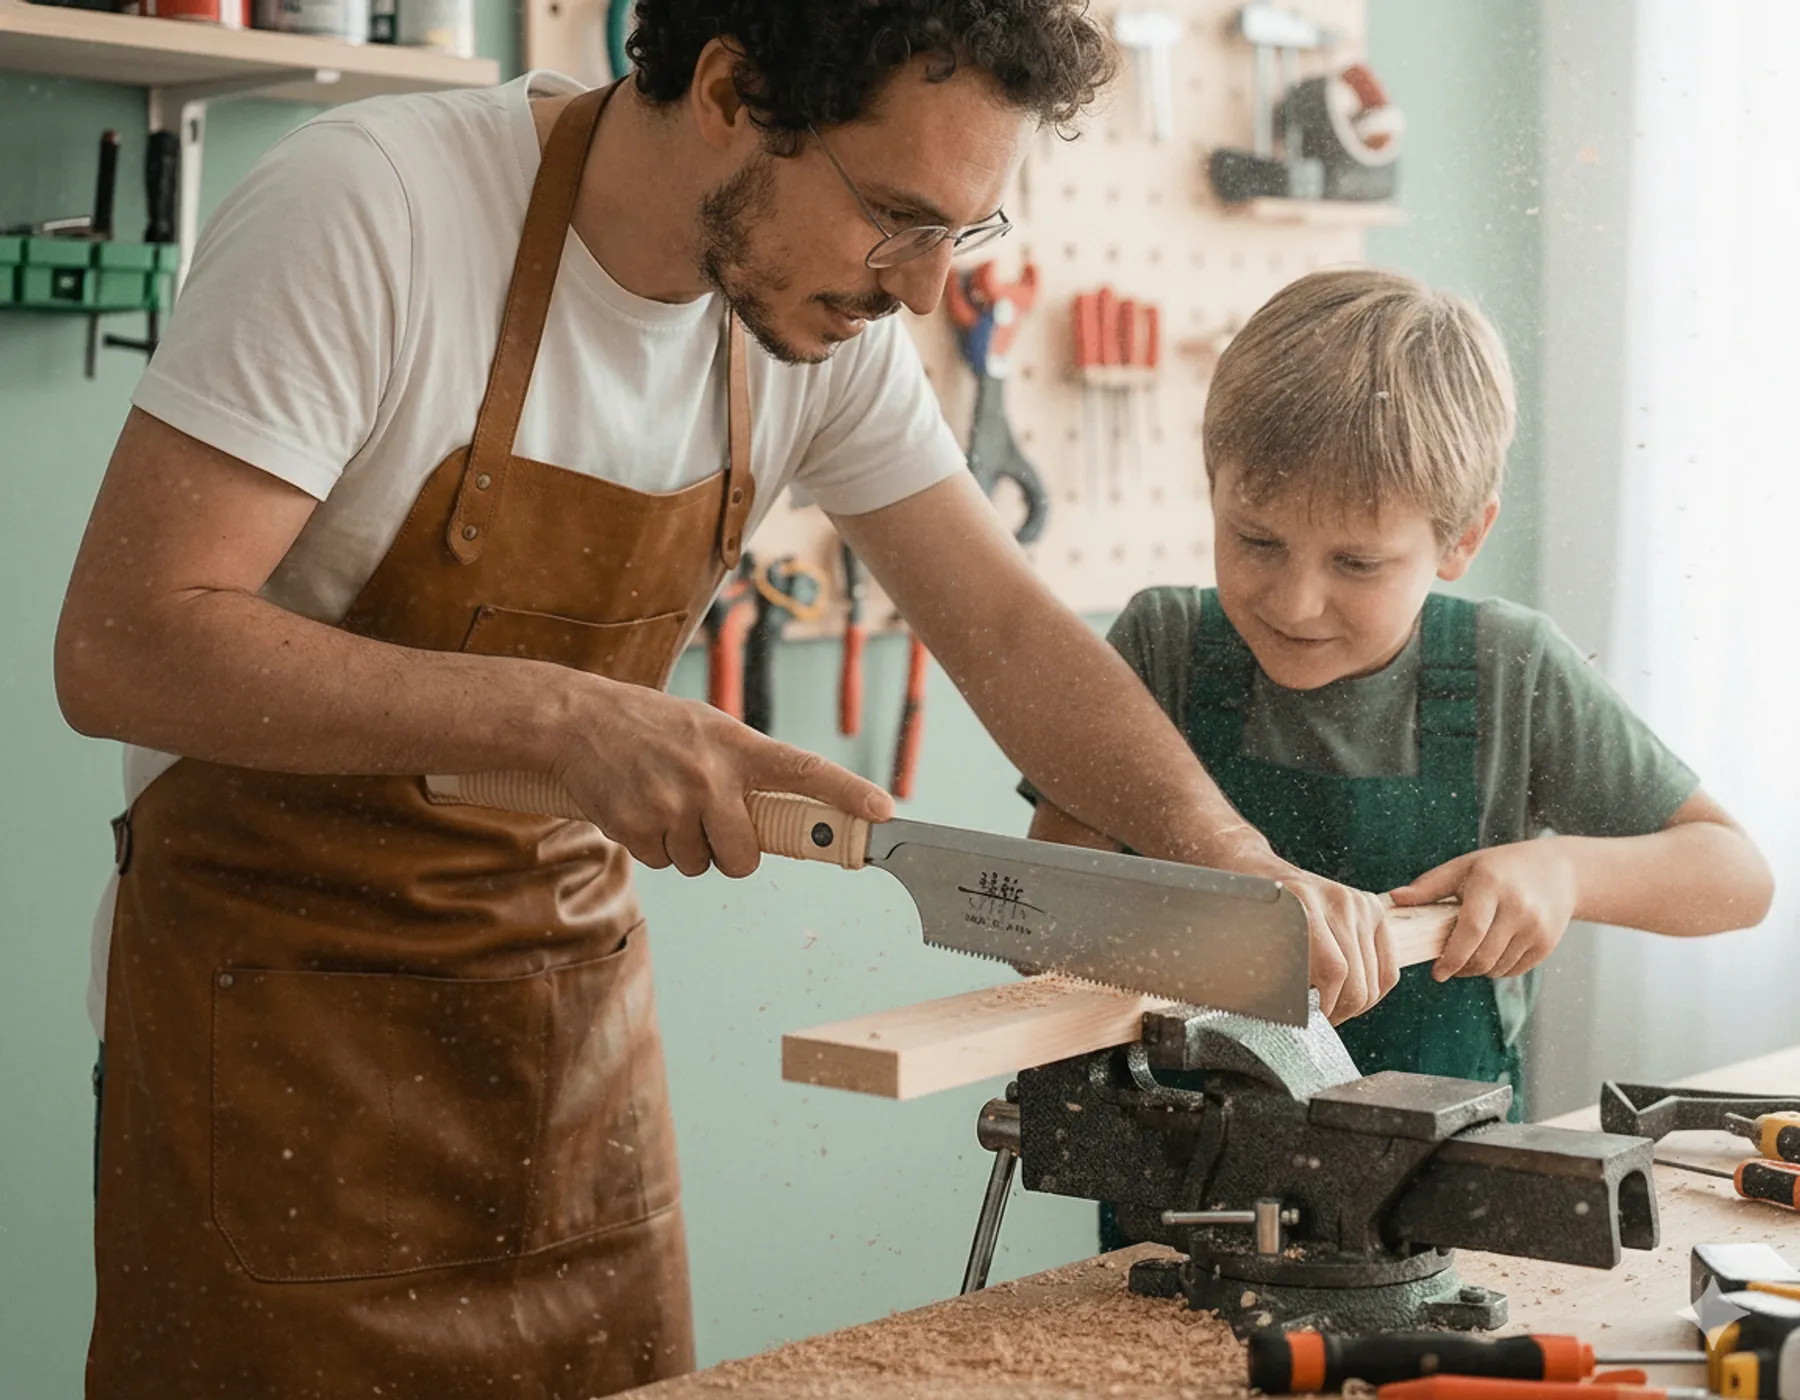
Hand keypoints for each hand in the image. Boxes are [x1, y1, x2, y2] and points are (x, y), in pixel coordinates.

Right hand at [544, 674, 892, 878]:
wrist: (578, 721)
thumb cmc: (653, 727)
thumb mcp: (708, 731)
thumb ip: (746, 770)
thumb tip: (788, 820)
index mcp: (738, 747)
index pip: (806, 772)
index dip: (848, 794)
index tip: (884, 812)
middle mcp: (712, 777)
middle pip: (746, 857)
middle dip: (731, 853)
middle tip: (710, 823)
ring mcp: (674, 805)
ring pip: (702, 865)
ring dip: (686, 848)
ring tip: (664, 803)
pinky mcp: (638, 827)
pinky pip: (664, 863)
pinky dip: (653, 847)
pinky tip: (639, 809)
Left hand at [1217, 837, 1397, 1023]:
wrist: (1255, 869)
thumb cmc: (1249, 910)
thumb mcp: (1250, 939)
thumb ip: (1272, 975)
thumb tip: (1293, 1018)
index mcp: (1304, 905)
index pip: (1334, 972)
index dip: (1324, 1006)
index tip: (1310, 1021)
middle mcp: (1337, 901)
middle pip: (1358, 979)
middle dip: (1340, 1010)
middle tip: (1322, 1020)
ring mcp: (1359, 903)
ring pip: (1375, 978)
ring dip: (1355, 1004)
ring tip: (1332, 1008)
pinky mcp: (1373, 908)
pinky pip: (1388, 966)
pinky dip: (1374, 990)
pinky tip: (1351, 995)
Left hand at [1389, 840, 1578, 980]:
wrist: (1559, 872)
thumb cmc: (1501, 868)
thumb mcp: (1464, 867)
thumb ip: (1429, 886)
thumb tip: (1394, 899)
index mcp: (1491, 885)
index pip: (1470, 930)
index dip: (1451, 957)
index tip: (1437, 972)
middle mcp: (1518, 907)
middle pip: (1483, 956)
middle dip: (1460, 968)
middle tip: (1447, 967)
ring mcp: (1536, 928)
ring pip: (1498, 967)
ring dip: (1477, 970)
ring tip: (1467, 957)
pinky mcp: (1547, 944)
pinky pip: (1514, 970)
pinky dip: (1497, 969)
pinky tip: (1490, 954)